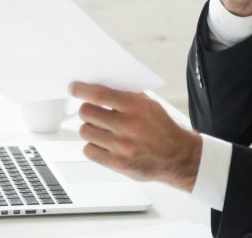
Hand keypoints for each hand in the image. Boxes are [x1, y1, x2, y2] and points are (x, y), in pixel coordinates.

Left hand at [69, 82, 202, 191]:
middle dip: (87, 110)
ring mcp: (122, 147)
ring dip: (90, 129)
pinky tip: (103, 144)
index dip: (82, 90)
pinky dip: (93, 146)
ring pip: (85, 131)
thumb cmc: (162, 128)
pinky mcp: (118, 164)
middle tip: (92, 112)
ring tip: (102, 130)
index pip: (100, 95)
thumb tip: (98, 88)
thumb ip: (126, 96)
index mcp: (136, 107)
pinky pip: (89, 151)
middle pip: (87, 112)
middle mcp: (128, 126)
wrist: (177, 156)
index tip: (73, 88)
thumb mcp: (149, 105)